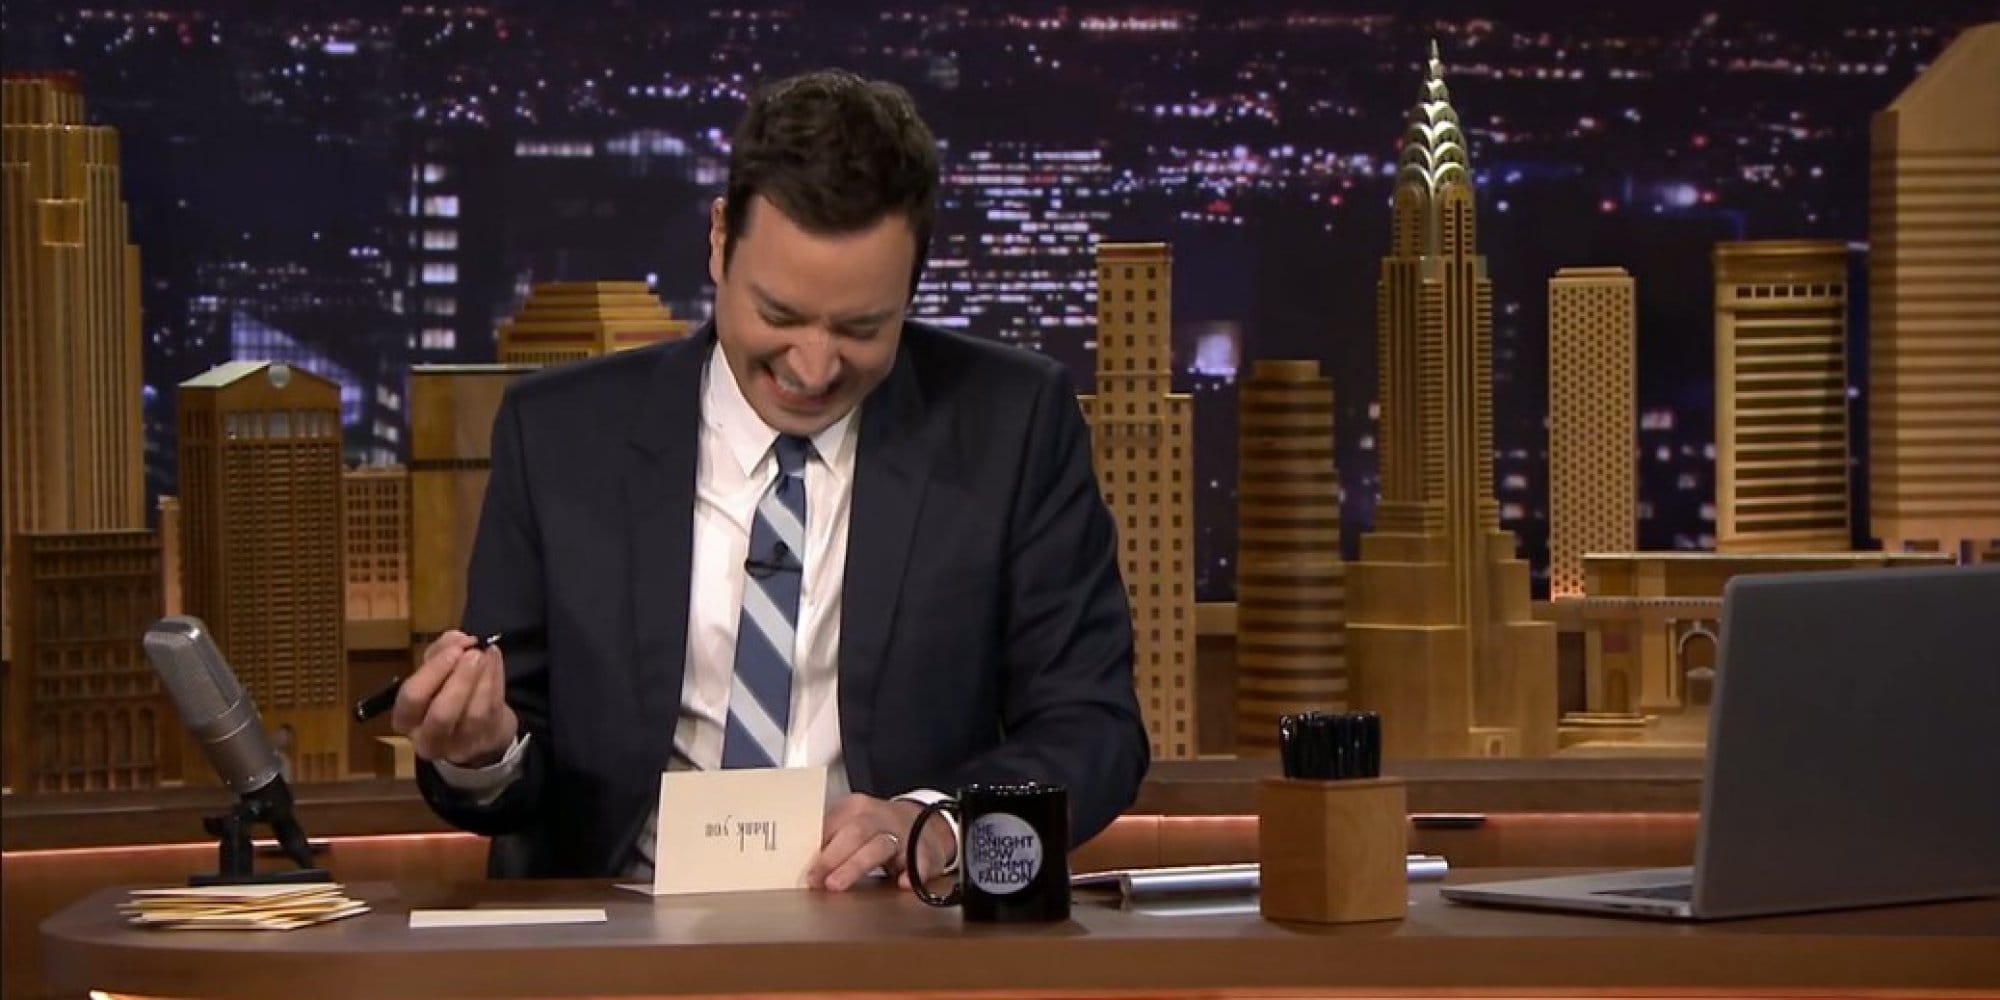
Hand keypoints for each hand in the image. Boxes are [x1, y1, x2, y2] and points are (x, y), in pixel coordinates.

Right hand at [394, 630, 518, 766]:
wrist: (478, 728)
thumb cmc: (447, 695)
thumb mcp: (436, 672)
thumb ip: (440, 651)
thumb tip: (457, 639)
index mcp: (406, 719)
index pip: (412, 697)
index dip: (433, 671)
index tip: (454, 650)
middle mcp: (428, 738)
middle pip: (442, 713)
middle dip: (460, 679)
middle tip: (473, 653)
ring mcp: (460, 745)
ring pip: (473, 713)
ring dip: (482, 677)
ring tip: (485, 654)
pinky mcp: (486, 741)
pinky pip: (493, 709)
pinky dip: (496, 680)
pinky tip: (494, 659)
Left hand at [808, 794, 955, 891]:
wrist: (925, 826)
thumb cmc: (877, 831)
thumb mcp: (852, 826)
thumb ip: (830, 843)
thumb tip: (800, 869)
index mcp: (856, 808)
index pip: (832, 825)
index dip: (817, 850)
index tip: (803, 872)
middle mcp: (879, 817)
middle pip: (854, 833)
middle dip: (833, 858)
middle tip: (817, 881)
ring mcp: (903, 834)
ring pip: (879, 846)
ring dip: (856, 866)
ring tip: (838, 885)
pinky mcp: (924, 852)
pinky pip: (920, 861)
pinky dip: (913, 871)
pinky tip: (903, 883)